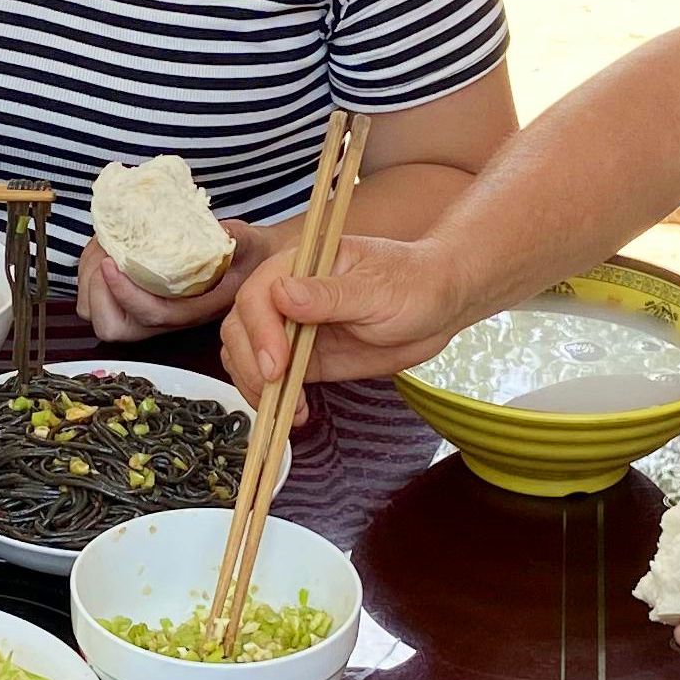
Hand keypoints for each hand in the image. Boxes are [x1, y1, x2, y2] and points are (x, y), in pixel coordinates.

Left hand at [77, 220, 272, 341]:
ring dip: (88, 277)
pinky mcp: (132, 299)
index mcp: (193, 311)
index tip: (112, 261)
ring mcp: (145, 312)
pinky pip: (95, 296)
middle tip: (105, 252)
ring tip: (104, 242)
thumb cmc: (248, 255)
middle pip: (112, 327)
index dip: (125, 294)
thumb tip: (216, 231)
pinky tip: (105, 243)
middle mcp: (164, 319)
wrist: (252, 263)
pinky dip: (88, 269)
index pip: (151, 315)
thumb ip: (232, 239)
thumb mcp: (246, 243)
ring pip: (96, 314)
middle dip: (97, 291)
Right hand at [217, 231, 476, 394]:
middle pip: (240, 327)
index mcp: (299, 265)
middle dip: (250, 362)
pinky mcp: (303, 359)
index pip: (258, 294)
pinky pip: (271, 379)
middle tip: (278, 388)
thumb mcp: (377, 289)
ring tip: (285, 410)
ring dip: (254, 386)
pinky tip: (295, 414)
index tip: (278, 363)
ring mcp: (292, 329)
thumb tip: (283, 295)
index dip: (260, 330)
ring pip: (245, 355)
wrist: (439, 306)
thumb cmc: (413, 284)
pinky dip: (272, 400)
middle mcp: (286, 295)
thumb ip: (330, 294)